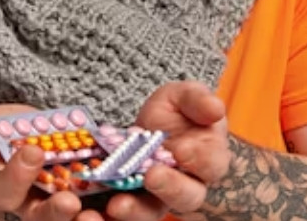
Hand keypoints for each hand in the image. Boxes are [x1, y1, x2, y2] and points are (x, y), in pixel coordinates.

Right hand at [0, 104, 108, 220]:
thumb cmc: (19, 134)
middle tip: (70, 201)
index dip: (17, 175)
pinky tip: (125, 205)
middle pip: (40, 219)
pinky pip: (101, 217)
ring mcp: (64, 209)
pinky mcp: (94, 206)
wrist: (48, 141)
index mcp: (8, 188)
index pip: (6, 191)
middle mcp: (34, 207)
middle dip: (53, 212)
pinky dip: (114, 215)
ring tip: (96, 216)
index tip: (33, 151)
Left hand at [102, 81, 230, 219]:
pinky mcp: (130, 204)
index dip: (200, 160)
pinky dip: (107, 216)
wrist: (150, 129)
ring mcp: (157, 199)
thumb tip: (215, 109)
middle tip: (152, 176)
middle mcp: (187, 185)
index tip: (181, 149)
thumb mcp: (184, 96)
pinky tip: (92, 211)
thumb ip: (198, 100)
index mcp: (208, 158)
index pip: (211, 165)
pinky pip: (122, 215)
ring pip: (152, 213)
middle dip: (170, 188)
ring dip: (136, 211)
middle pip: (187, 198)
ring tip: (117, 205)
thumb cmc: (176, 113)